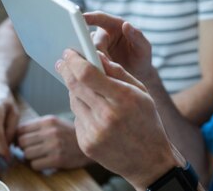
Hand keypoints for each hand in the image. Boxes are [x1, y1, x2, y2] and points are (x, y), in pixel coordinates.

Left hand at [16, 115, 90, 169]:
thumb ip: (38, 126)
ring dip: (30, 158)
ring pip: (27, 154)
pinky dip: (37, 165)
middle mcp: (50, 132)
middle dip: (23, 148)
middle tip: (30, 150)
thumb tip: (16, 136)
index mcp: (48, 121)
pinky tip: (45, 162)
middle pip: (21, 142)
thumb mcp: (56, 123)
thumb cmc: (69, 134)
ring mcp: (54, 146)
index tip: (22, 142)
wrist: (91, 143)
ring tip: (39, 156)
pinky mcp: (57, 159)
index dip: (18, 137)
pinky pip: (35, 165)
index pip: (21, 129)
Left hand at [56, 49, 179, 188]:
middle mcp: (106, 115)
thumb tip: (96, 55)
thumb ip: (118, 72)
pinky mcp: (86, 144)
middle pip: (74, 85)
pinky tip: (94, 112)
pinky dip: (82, 110)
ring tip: (86, 88)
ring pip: (73, 101)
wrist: (148, 159)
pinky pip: (76, 118)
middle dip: (67, 70)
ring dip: (75, 90)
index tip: (69, 52)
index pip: (87, 74)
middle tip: (64, 61)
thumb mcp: (140, 91)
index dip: (74, 60)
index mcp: (122, 98)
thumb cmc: (146, 120)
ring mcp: (94, 132)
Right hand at [84, 12, 152, 81]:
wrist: (137, 75)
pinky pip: (86, 61)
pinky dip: (92, 68)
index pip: (100, 18)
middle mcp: (102, 34)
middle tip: (104, 63)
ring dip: (94, 61)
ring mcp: (95, 47)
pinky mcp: (91, 58)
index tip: (82, 17)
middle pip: (92, 40)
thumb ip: (137, 36)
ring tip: (106, 72)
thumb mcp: (144, 48)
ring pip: (87, 51)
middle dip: (96, 51)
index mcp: (115, 25)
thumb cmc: (142, 58)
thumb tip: (126, 24)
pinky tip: (99, 75)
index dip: (91, 17)